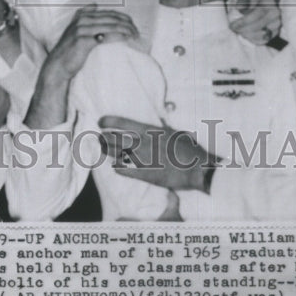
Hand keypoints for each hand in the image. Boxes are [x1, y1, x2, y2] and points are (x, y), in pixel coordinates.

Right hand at [24, 6, 138, 128]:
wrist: (57, 66)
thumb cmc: (70, 50)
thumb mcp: (74, 29)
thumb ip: (84, 16)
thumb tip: (94, 4)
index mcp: (82, 15)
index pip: (109, 12)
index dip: (123, 17)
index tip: (133, 25)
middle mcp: (82, 19)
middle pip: (111, 18)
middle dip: (127, 23)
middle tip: (137, 31)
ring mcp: (82, 28)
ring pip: (110, 25)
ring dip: (125, 29)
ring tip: (135, 35)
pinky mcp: (83, 39)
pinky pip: (105, 35)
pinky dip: (118, 36)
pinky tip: (126, 39)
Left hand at [99, 115, 214, 192]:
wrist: (197, 168)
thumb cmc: (188, 148)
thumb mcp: (173, 132)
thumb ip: (160, 129)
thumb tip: (153, 125)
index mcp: (150, 130)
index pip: (122, 122)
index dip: (108, 121)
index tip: (101, 121)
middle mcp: (143, 143)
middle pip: (115, 139)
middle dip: (104, 138)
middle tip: (99, 138)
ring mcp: (143, 159)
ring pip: (116, 154)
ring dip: (107, 151)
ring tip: (102, 149)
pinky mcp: (145, 174)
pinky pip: (124, 170)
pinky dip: (117, 167)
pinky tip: (114, 166)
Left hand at [227, 0, 282, 45]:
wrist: (268, 2)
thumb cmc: (255, 0)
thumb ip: (242, 1)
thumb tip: (239, 10)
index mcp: (268, 3)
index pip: (256, 14)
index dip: (243, 22)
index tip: (233, 25)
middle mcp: (275, 14)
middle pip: (259, 26)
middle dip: (244, 30)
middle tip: (234, 30)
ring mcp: (277, 24)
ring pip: (262, 35)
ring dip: (248, 36)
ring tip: (239, 32)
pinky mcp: (276, 32)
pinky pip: (264, 40)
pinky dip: (253, 40)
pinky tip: (246, 36)